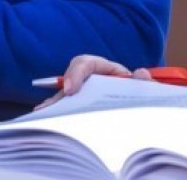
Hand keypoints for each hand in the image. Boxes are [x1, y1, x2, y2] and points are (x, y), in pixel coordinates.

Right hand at [33, 54, 153, 110]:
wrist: (140, 103)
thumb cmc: (139, 92)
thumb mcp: (144, 87)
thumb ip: (145, 82)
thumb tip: (141, 74)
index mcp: (105, 69)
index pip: (85, 64)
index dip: (75, 73)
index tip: (70, 89)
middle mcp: (90, 80)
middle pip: (69, 81)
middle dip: (59, 93)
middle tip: (50, 108)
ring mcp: (83, 94)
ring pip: (64, 97)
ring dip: (53, 105)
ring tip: (42, 115)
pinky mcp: (80, 107)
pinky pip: (66, 109)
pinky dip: (57, 115)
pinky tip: (47, 122)